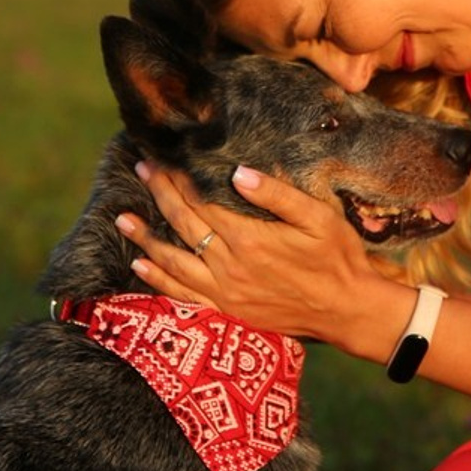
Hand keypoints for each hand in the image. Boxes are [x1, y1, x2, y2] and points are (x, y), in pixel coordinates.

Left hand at [116, 162, 393, 345]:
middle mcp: (229, 266)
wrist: (348, 312)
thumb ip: (277, 196)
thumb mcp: (319, 219)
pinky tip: (141, 266)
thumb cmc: (338, 259)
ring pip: (173, 261)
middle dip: (160, 194)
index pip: (202, 202)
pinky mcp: (227, 311)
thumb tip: (238, 173)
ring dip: (146, 238)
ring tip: (122, 218)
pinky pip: (183, 295)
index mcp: (249, 239)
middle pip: (184, 225)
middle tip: (141, 169)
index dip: (180, 179)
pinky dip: (159, 280)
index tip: (163, 158)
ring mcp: (225, 292)